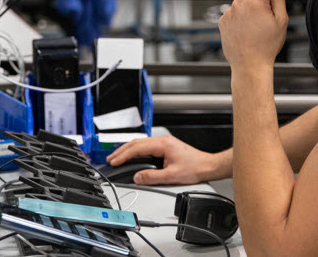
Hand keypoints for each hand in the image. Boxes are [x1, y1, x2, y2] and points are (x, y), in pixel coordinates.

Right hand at [106, 135, 225, 184]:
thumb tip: (137, 177)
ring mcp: (164, 142)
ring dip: (128, 150)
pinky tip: (132, 157)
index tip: (114, 161)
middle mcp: (162, 140)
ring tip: (117, 158)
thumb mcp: (171, 176)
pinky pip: (146, 146)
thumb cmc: (194, 168)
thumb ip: (152, 177)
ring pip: (141, 143)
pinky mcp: (166, 146)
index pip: (137, 148)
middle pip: (137, 143)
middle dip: (122, 151)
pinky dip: (136, 151)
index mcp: (162, 144)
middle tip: (110, 159)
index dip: (123, 155)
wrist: (207, 165)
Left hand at [218, 0, 287, 74]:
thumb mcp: (281, 19)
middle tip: (267, 18)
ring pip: (244, 2)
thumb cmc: (267, 45)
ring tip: (256, 28)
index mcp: (255, 1)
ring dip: (251, 9)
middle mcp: (238, 3)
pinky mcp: (222, 20)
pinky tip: (247, 31)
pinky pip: (234, 12)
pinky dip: (241, 17)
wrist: (249, 65)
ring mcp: (228, 12)